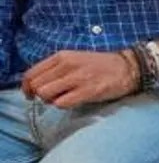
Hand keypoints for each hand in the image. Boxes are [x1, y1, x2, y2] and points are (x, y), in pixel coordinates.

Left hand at [23, 50, 137, 107]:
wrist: (129, 67)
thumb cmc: (100, 66)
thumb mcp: (74, 60)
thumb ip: (55, 69)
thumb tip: (36, 86)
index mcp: (62, 56)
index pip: (30, 74)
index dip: (26, 87)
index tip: (31, 94)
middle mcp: (67, 65)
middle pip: (36, 86)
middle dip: (40, 95)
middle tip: (52, 97)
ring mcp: (78, 78)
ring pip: (45, 95)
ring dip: (51, 100)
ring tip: (63, 98)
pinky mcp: (88, 90)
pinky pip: (62, 104)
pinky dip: (64, 105)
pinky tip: (74, 101)